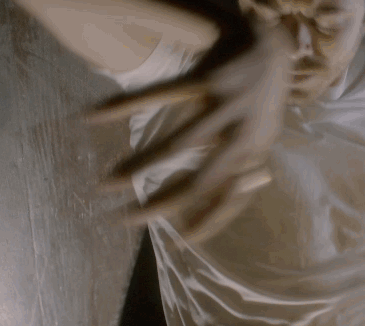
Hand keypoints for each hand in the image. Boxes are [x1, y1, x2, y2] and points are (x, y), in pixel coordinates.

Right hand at [85, 11, 293, 244]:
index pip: (230, 200)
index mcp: (256, 154)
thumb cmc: (260, 102)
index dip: (207, 223)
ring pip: (177, 145)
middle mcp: (244, 134)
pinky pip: (160, 92)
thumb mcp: (261, 140)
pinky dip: (123, 105)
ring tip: (106, 184)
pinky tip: (93, 116)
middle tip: (126, 221)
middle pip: (201, 181)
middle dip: (161, 205)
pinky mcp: (207, 76)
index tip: (177, 243)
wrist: (271, 43)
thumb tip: (214, 215)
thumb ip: (242, 175)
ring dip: (137, 167)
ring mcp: (226, 105)